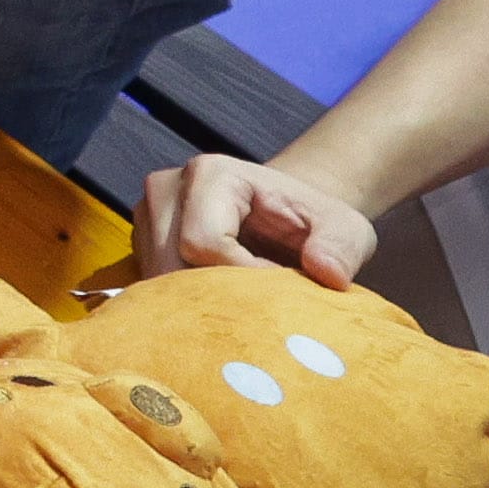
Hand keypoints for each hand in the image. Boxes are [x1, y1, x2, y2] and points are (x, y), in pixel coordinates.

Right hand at [134, 148, 385, 287]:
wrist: (287, 218)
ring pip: (156, 285)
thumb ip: (341, 247)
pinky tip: (217, 311)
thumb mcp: (346, 229)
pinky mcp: (142, 247)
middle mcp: (166, 189)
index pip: (205, 243)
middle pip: (171, 267)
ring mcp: (147, 219)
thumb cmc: (316, 222)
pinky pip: (151, 291)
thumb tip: (327, 274)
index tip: (282, 296)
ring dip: (199, 308)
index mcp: (212, 174)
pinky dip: (185, 310)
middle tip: (261, 313)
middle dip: (217, 299)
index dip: (244, 281)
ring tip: (242, 309)